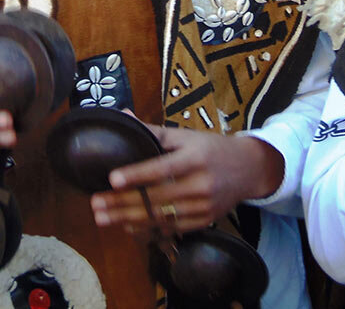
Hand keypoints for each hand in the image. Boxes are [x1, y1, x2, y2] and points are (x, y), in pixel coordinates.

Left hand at [89, 127, 282, 234]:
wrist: (249, 169)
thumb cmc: (211, 148)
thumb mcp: (186, 135)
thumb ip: (153, 131)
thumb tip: (122, 116)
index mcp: (195, 158)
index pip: (161, 168)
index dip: (136, 174)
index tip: (112, 179)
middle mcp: (201, 184)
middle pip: (157, 197)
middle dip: (122, 203)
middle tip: (95, 205)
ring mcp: (204, 207)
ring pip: (162, 217)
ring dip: (129, 219)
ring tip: (103, 218)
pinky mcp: (205, 222)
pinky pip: (172, 230)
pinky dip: (148, 230)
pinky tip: (127, 227)